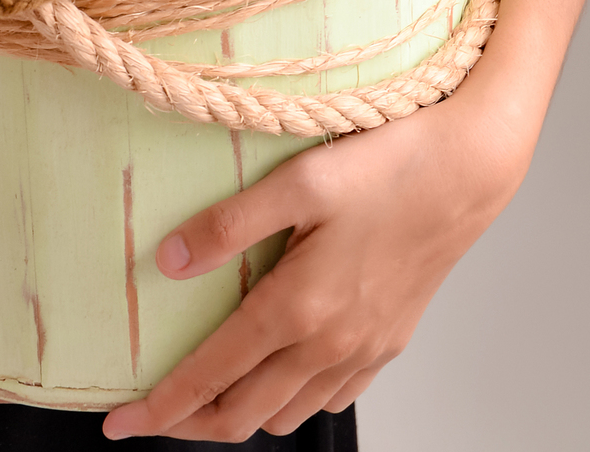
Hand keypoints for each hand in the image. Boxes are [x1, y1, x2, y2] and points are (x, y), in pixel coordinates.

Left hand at [102, 82, 527, 441]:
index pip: (211, 376)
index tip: (119, 423)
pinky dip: (292, 402)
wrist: (470, 170)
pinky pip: (330, 399)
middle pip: (244, 414)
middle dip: (190, 424)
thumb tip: (166, 261)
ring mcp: (365, 350)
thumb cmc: (388, 164)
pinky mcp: (390, 342)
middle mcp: (331, 344)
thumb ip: (228, 224)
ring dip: (241, 414)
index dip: (161, 406)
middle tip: (151, 415)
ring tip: (206, 393)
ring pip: (288, 415)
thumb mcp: (300, 179)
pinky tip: (279, 375)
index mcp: (300, 307)